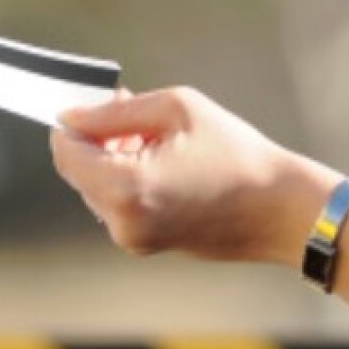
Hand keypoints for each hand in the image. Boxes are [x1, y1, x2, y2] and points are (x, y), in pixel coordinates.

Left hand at [50, 87, 339, 263]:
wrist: (282, 210)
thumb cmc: (239, 156)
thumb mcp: (177, 110)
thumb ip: (116, 111)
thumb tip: (73, 116)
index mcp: (126, 188)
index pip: (66, 152)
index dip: (73, 122)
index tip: (93, 103)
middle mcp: (122, 222)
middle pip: (78, 171)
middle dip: (98, 139)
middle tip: (135, 114)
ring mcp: (134, 239)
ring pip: (98, 188)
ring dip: (115, 159)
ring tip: (161, 141)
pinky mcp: (148, 245)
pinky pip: (120, 205)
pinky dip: (131, 180)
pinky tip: (168, 165)